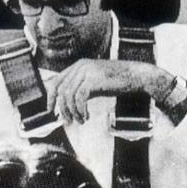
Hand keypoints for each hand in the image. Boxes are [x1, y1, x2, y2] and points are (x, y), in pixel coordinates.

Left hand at [47, 59, 173, 124]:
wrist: (135, 76)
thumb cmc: (116, 82)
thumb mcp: (94, 83)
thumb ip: (80, 88)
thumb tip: (65, 102)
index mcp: (78, 66)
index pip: (56, 82)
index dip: (50, 98)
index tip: (51, 111)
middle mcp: (80, 66)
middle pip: (61, 90)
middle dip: (63, 109)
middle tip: (68, 121)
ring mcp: (87, 72)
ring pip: (69, 96)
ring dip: (73, 112)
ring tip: (81, 121)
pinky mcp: (94, 80)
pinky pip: (80, 98)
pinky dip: (81, 110)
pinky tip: (87, 117)